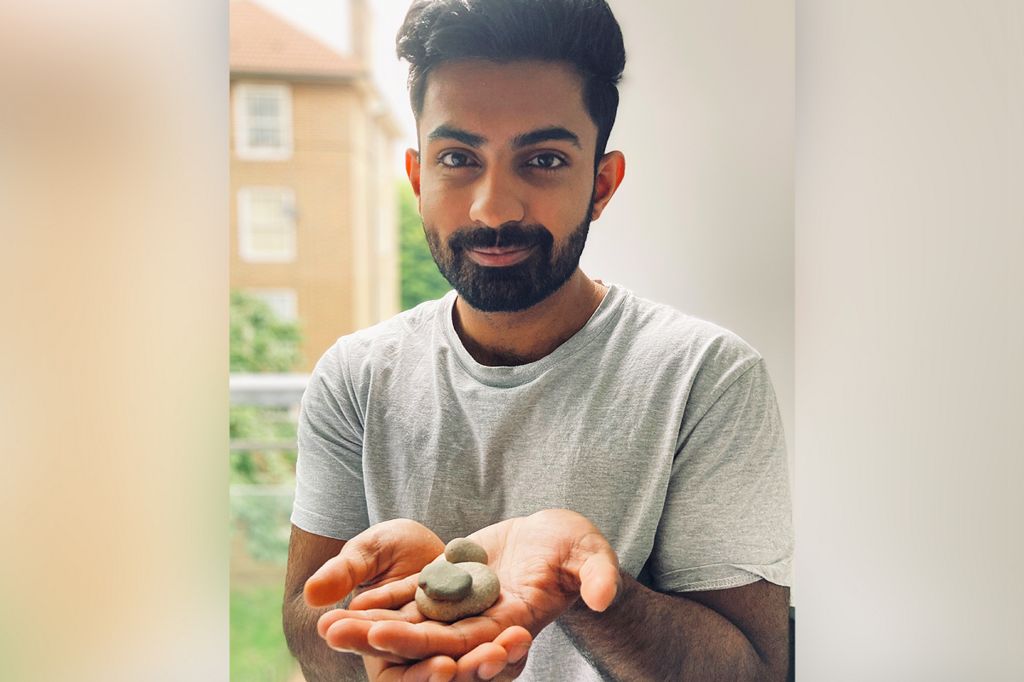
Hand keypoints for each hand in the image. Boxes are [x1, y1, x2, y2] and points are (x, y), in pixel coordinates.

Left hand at [316, 509, 620, 676]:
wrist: (556, 537)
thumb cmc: (577, 545)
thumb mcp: (590, 554)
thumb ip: (596, 574)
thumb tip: (606, 594)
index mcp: (516, 619)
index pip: (469, 641)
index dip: (429, 642)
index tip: (385, 638)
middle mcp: (483, 622)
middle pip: (428, 638)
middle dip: (383, 639)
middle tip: (336, 634)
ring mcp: (463, 606)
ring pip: (413, 622)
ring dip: (371, 626)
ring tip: (328, 625)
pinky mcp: (451, 586)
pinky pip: (412, 598)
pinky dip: (383, 601)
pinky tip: (348, 600)